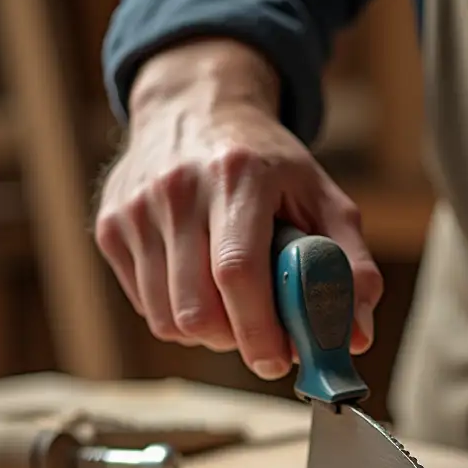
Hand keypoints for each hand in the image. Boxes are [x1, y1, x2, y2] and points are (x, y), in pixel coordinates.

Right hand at [95, 39, 382, 378]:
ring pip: (167, 319)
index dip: (259, 330)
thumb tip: (357, 335)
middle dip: (236, 340)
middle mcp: (177, 189)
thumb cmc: (269, 165)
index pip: (237, 272)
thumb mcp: (324, 198)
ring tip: (236, 306)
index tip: (280, 361)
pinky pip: (147, 308)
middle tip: (264, 335)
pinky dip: (180, 316)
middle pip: (196, 308)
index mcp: (237, 176)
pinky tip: (203, 286)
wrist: (196, 107)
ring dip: (210, 333)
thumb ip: (351, 265)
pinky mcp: (110, 228)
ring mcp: (134, 209)